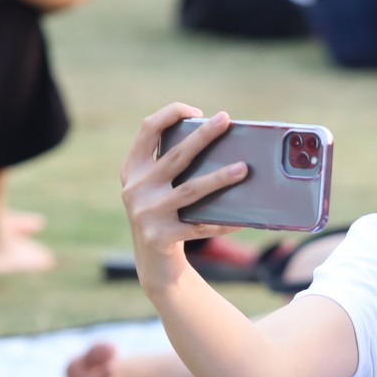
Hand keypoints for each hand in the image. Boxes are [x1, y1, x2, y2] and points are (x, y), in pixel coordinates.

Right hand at [118, 104, 245, 288]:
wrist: (153, 265)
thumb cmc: (164, 215)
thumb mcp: (156, 189)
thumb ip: (169, 166)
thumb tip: (216, 141)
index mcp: (133, 169)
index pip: (147, 129)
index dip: (170, 114)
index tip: (197, 111)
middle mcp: (135, 188)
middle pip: (176, 156)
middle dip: (202, 135)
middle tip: (225, 120)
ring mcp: (147, 213)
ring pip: (191, 190)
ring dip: (219, 178)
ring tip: (243, 168)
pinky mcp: (161, 237)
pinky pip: (200, 226)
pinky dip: (222, 223)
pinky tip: (242, 220)